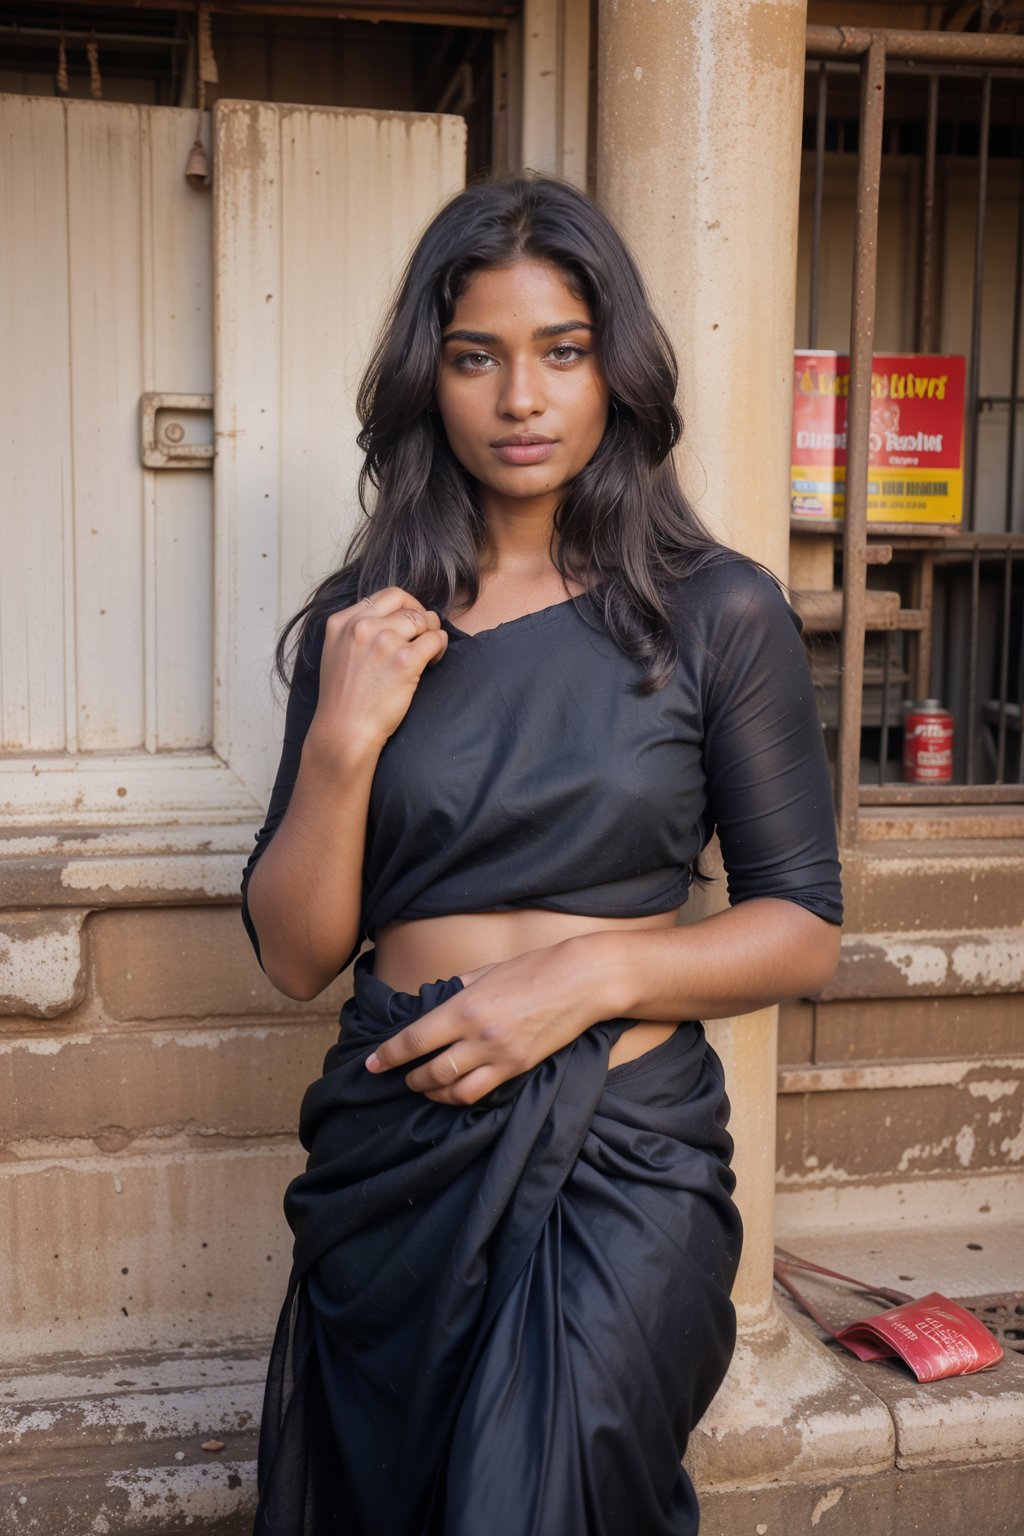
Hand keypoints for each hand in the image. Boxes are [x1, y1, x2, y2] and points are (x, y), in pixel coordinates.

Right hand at [310, 586, 447, 757]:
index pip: (387, 596)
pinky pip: (436, 639)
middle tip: (423, 636)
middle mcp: (362, 627)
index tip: (410, 623)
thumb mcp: (336, 652)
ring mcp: (384, 642)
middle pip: (408, 605)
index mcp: (342, 622)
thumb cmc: (343, 699)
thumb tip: (391, 618)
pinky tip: (433, 660)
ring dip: (432, 633)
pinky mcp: (405, 661)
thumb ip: (356, 630)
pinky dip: (440, 647)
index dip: (406, 606)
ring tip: (428, 652)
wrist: (345, 731)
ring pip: (424, 620)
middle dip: (421, 618)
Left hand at [365, 939, 607, 1104]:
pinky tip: (454, 1092)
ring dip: (431, 1092)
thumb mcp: (485, 972)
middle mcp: (477, 1035)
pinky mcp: (518, 1068)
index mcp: (464, 1006)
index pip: (414, 1039)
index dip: (388, 1056)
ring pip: (451, 1088)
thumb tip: (429, 1003)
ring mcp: (499, 1056)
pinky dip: (460, 1097)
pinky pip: (480, 1093)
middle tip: (399, 1077)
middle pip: (429, 1070)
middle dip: (408, 1078)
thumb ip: (454, 991)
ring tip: (424, 1087)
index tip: (372, 1065)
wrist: (580, 981)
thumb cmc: (533, 969)